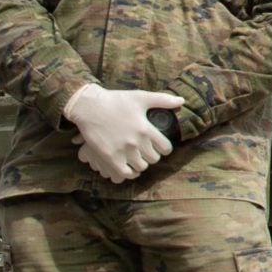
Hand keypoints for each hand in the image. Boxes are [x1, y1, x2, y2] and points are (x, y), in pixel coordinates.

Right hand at [64, 84, 184, 182]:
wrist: (89, 106)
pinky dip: (129, 173)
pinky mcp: (110, 157)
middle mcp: (136, 142)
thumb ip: (162, 100)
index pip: (166, 148)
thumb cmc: (115, 100)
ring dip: (141, 164)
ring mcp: (123, 151)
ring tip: (136, 158)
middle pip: (154, 159)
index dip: (164, 148)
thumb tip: (182, 101)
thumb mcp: (141, 97)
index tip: (158, 146)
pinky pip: (125, 173)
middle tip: (146, 151)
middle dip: (152, 155)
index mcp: (146, 129)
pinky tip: (128, 167)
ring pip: (141, 167)